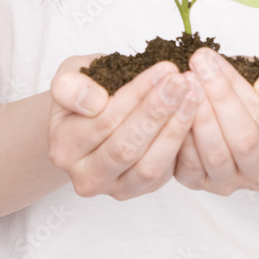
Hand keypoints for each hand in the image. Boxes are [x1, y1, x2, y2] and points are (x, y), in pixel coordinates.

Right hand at [47, 55, 201, 200]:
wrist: (92, 120)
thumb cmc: (85, 94)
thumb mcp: (68, 78)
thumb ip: (70, 87)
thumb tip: (95, 102)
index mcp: (64, 148)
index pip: (105, 121)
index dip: (138, 94)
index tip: (164, 69)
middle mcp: (86, 177)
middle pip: (126, 148)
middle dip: (158, 111)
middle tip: (182, 82)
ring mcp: (115, 188)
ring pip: (149, 166)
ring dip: (175, 129)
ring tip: (193, 96)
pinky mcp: (142, 190)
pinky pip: (166, 173)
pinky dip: (183, 144)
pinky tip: (194, 114)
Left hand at [174, 48, 258, 194]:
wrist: (238, 120)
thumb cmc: (257, 97)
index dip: (236, 87)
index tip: (210, 59)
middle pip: (242, 139)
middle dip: (217, 100)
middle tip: (194, 70)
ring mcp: (229, 182)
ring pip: (216, 155)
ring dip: (198, 118)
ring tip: (184, 86)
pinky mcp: (199, 183)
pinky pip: (190, 166)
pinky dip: (181, 138)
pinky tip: (173, 109)